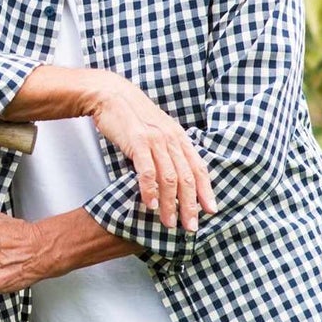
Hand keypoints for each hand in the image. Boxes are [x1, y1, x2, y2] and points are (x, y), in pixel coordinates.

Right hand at [88, 73, 216, 230]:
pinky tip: (150, 205)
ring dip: (170, 204)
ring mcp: (155, 141)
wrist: (111, 95)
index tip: (210, 211)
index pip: (198, 168)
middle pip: (187, 178)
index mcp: (179, 137)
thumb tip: (171, 174)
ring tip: (169, 223)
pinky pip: (147, 171)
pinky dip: (150, 190)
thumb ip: (165, 149)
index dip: (206, 191)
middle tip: (191, 227)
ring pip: (169, 178)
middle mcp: (171, 139)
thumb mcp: (156, 130)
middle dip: (190, 205)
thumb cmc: (131, 115)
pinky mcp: (138, 142)